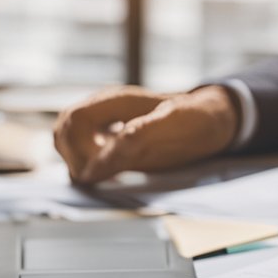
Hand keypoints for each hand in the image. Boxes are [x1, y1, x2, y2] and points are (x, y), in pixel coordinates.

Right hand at [53, 85, 239, 184]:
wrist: (212, 119)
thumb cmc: (196, 119)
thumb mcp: (173, 126)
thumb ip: (135, 139)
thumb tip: (99, 164)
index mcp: (116, 100)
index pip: (74, 119)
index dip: (76, 148)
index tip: (93, 173)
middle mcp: (105, 109)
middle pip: (65, 128)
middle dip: (73, 157)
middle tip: (96, 177)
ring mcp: (105, 122)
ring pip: (68, 138)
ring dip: (76, 161)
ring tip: (101, 177)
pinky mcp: (110, 137)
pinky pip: (82, 148)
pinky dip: (85, 164)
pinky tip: (104, 175)